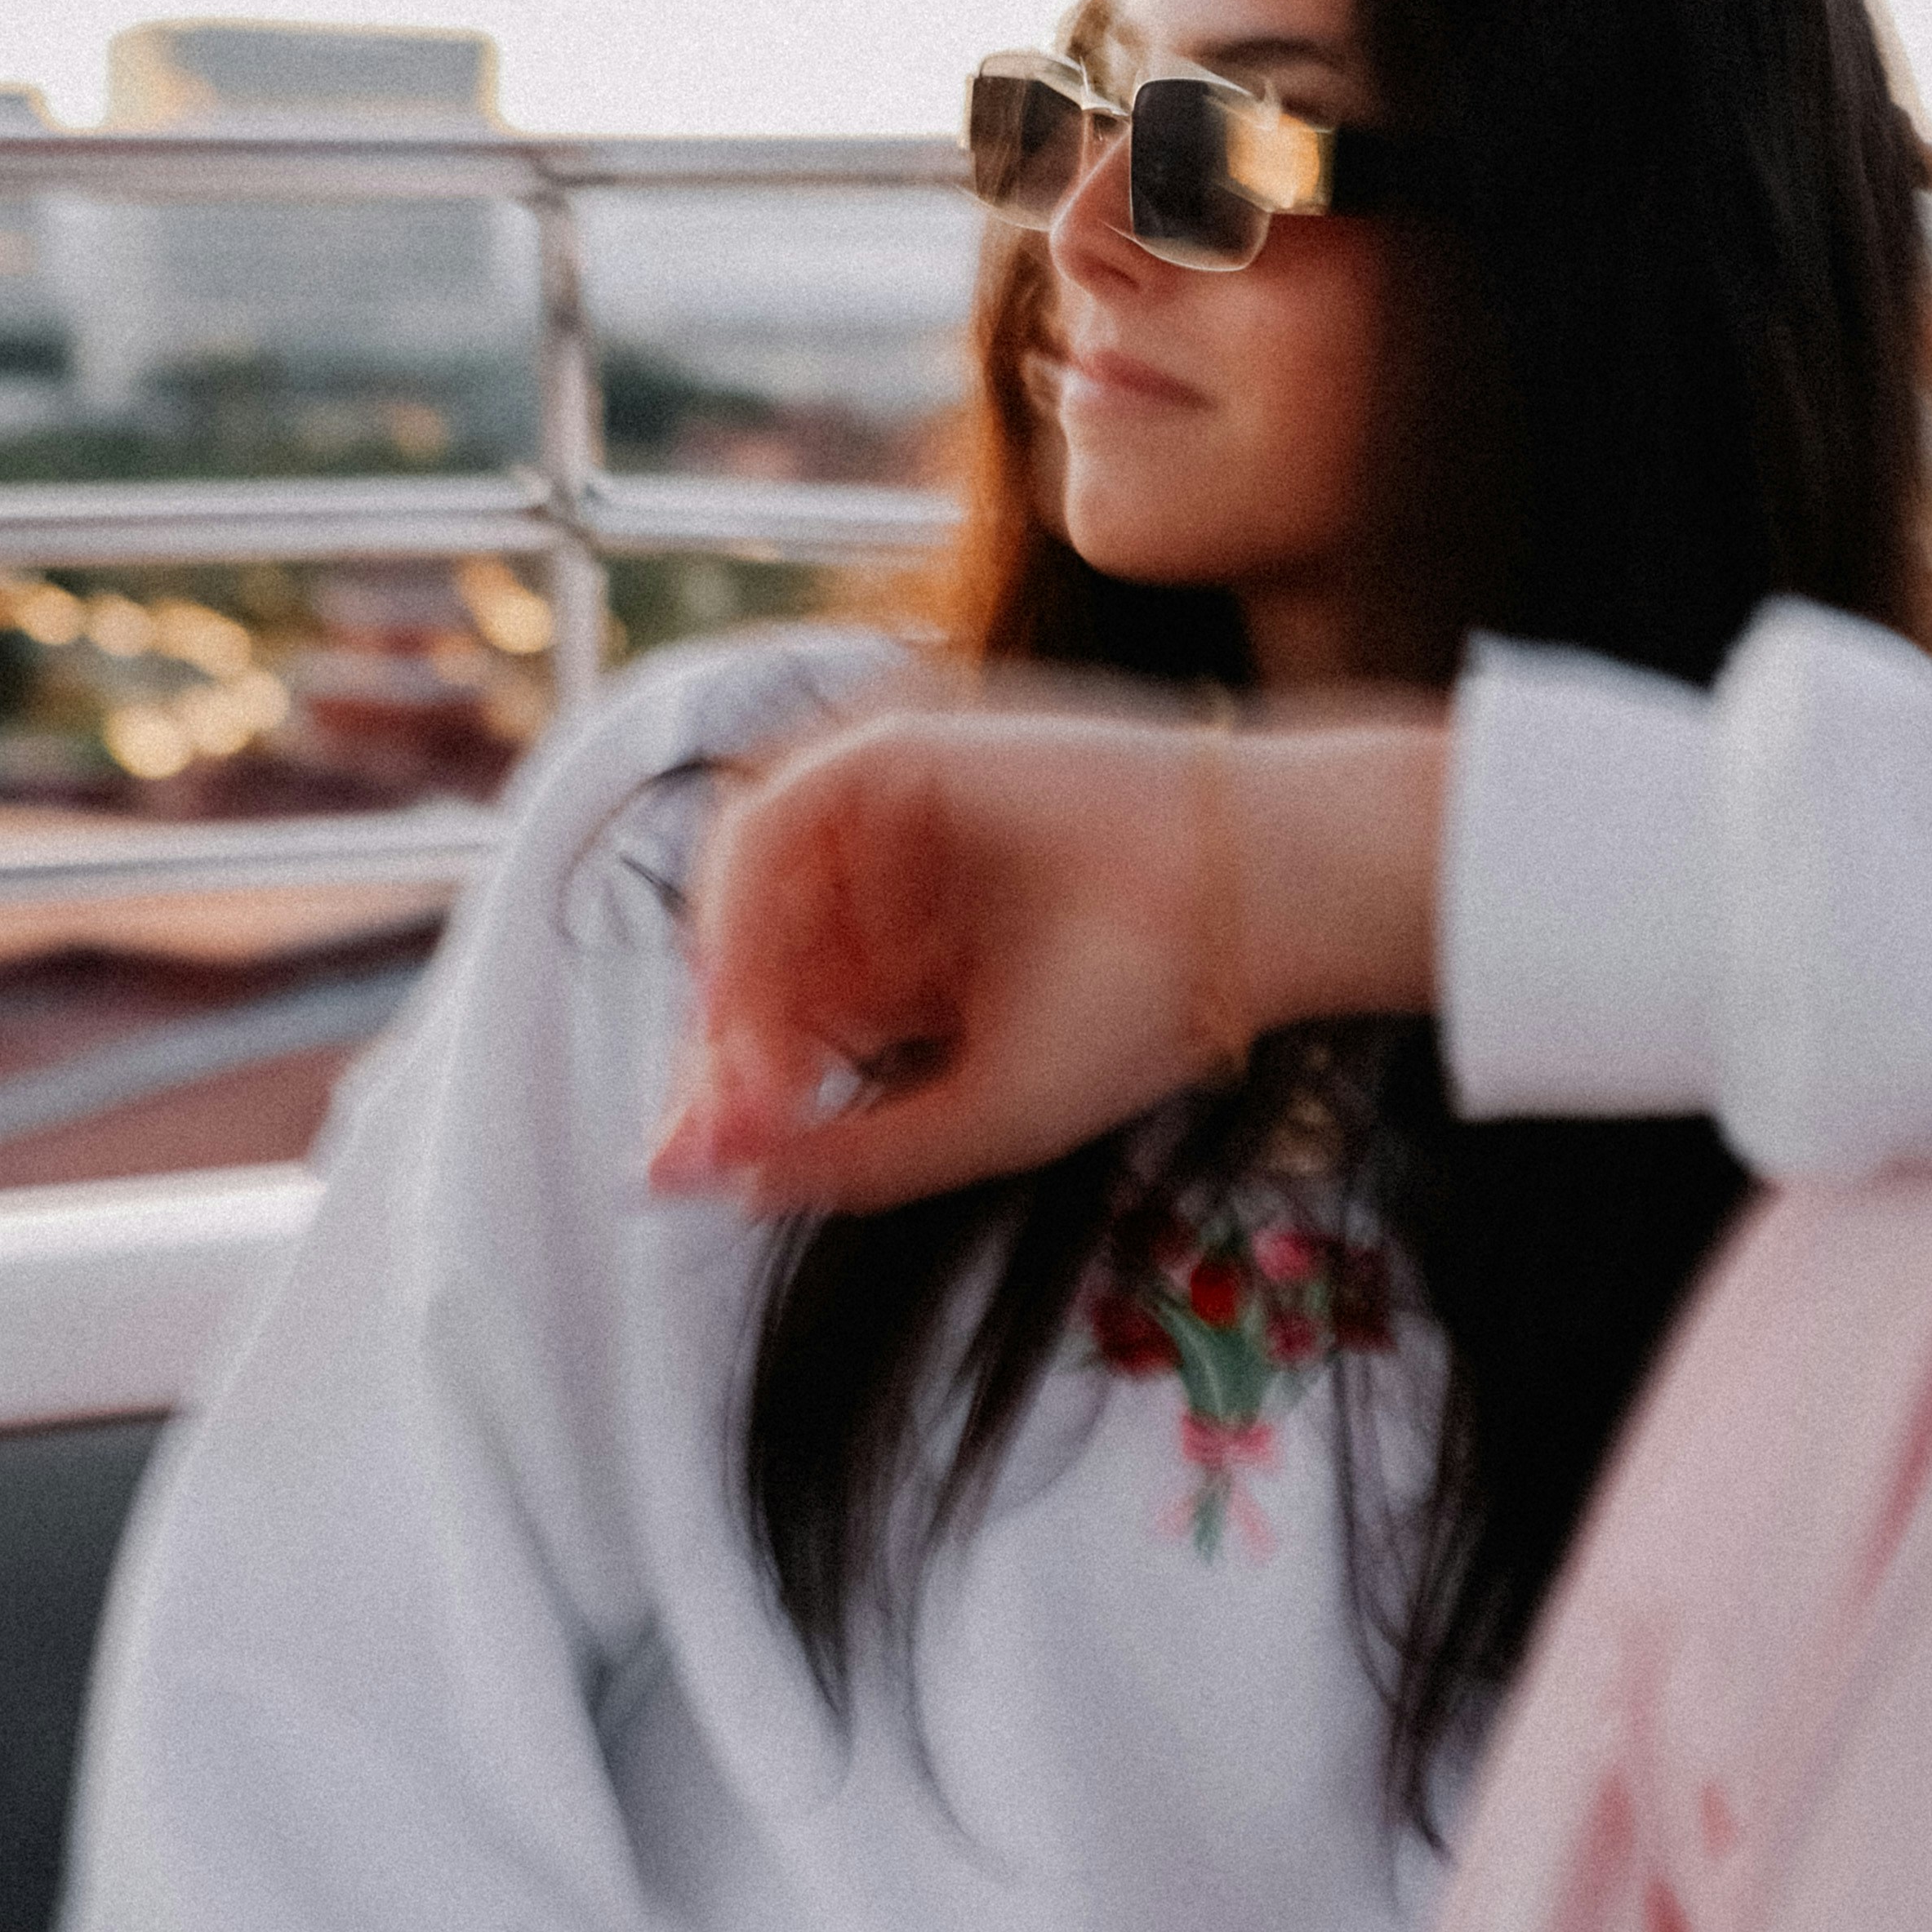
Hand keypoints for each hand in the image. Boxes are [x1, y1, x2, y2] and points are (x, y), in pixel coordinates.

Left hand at [649, 688, 1448, 1214]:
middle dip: (719, 1048)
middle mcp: (898, 881)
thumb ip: (845, 1155)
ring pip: (743, 892)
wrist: (1248, 902)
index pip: (782, 1016)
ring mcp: (892, 814)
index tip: (683, 1163)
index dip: (725, 1087)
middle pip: (747, 957)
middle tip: (720, 1129)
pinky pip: (770, 823)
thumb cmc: (1149, 1008)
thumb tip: (701, 1178)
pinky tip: (765, 995)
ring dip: (731, 990)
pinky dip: (744, 911)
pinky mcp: (894, 754)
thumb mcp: (981, 1118)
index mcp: (926, 957)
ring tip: (768, 1076)